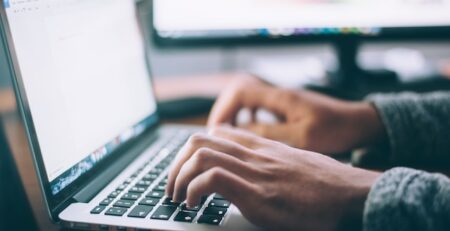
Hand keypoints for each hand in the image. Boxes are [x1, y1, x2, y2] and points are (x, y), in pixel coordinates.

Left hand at [166, 126, 380, 230]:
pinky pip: (212, 179)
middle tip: (172, 185)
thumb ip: (273, 163)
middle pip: (200, 140)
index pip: (217, 133)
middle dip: (176, 163)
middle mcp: (255, 154)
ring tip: (177, 197)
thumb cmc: (328, 185)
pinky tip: (194, 204)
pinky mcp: (257, 193)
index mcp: (263, 147)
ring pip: (200, 155)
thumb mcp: (296, 165)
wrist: (354, 195)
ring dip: (178, 177)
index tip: (187, 168)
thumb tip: (259, 174)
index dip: (193, 149)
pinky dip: (194, 190)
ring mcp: (255, 172)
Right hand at [208, 77, 385, 153]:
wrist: (358, 123)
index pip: (240, 91)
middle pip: (238, 92)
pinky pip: (257, 107)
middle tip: (217, 134)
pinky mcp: (286, 107)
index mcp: (281, 97)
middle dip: (224, 112)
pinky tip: (248, 133)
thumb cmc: (336, 130)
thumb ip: (270, 134)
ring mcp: (282, 100)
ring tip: (228, 135)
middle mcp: (278, 94)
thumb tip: (240, 133)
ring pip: (246, 99)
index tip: (217, 130)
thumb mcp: (302, 137)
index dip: (223, 109)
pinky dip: (247, 118)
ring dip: (234, 115)